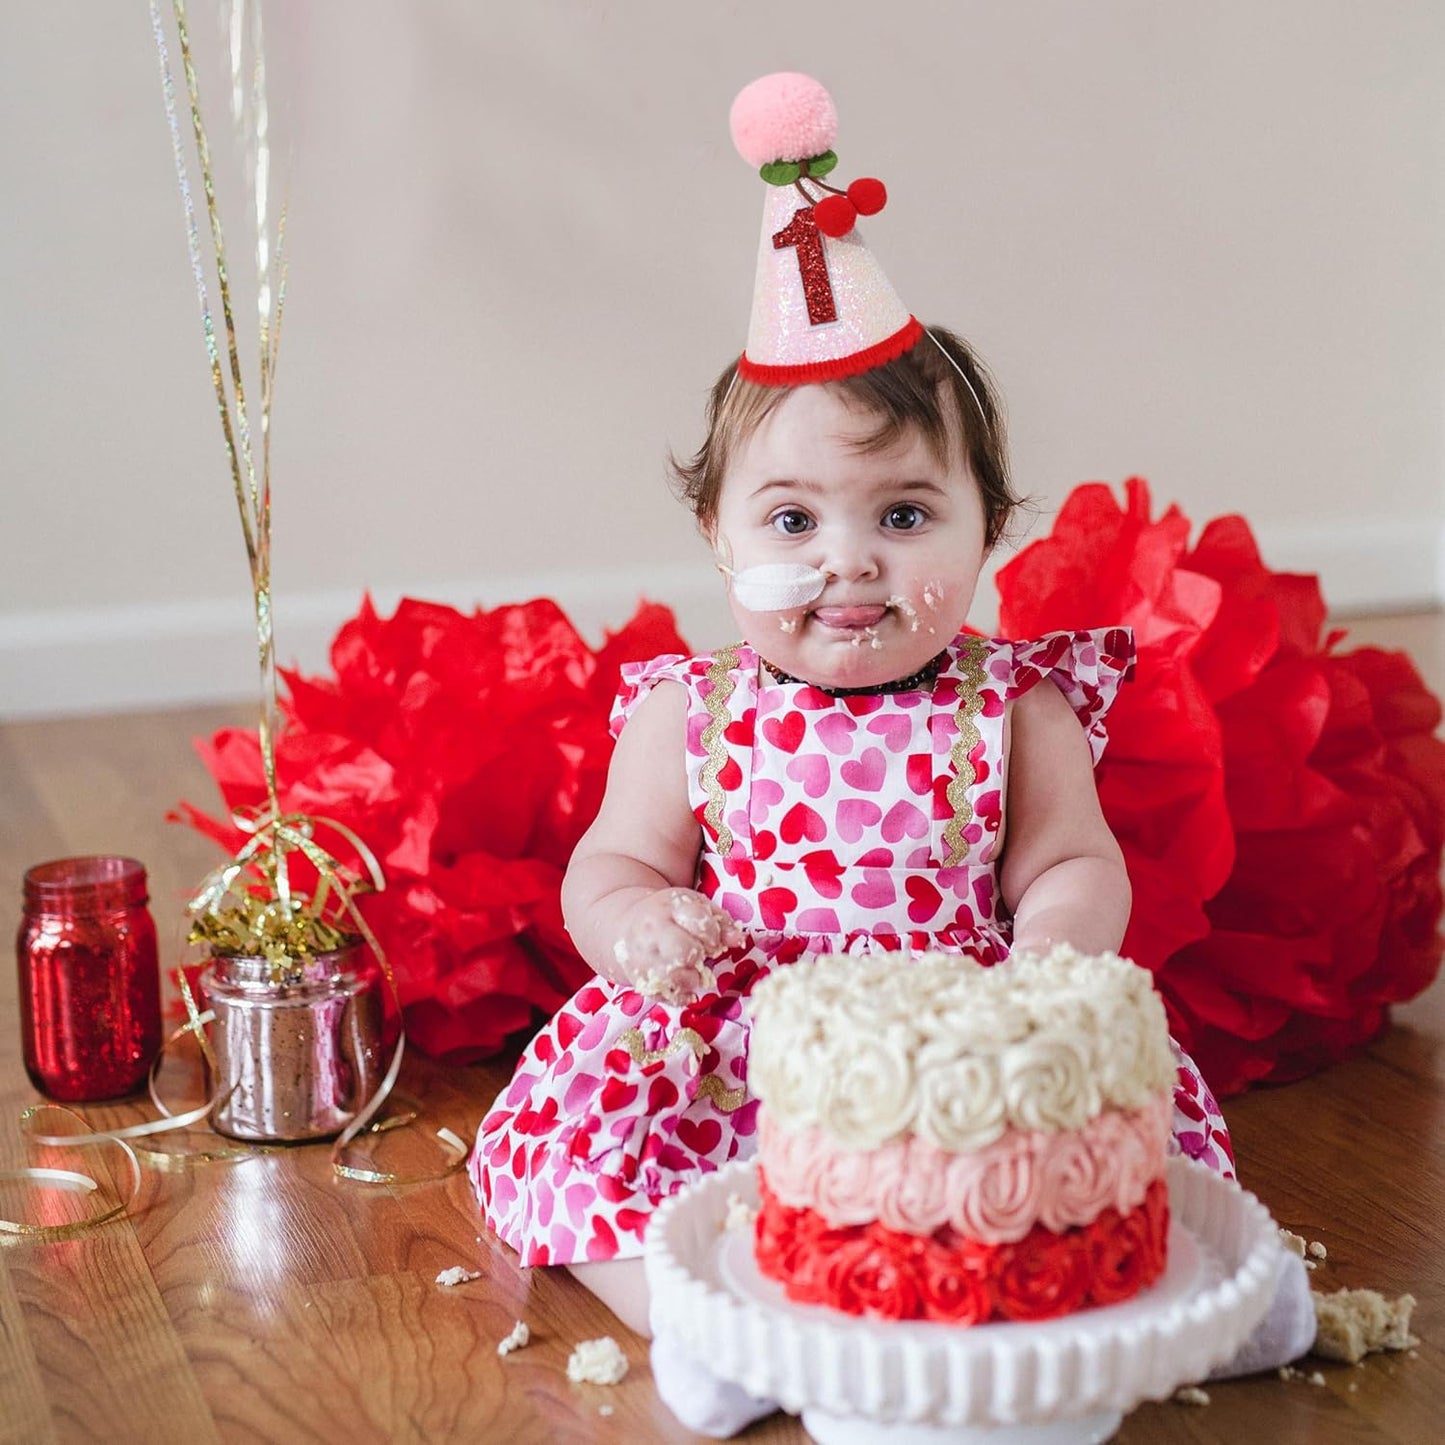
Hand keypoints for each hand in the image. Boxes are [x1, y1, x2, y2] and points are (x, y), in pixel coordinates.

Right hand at [606, 888, 743, 1002]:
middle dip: (697, 957)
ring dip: (690, 980)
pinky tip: (684, 988)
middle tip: (699, 958)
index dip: (713, 937)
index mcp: (671, 907)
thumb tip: (739, 940)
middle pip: (683, 951)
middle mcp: (653, 931)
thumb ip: (721, 923)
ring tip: (691, 972)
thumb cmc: (669, 916)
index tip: (712, 942)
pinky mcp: (637, 978)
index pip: (699, 922)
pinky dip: (679, 996)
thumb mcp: (694, 908)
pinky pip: (662, 995)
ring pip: (671, 977)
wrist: (626, 923)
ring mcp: (642, 956)